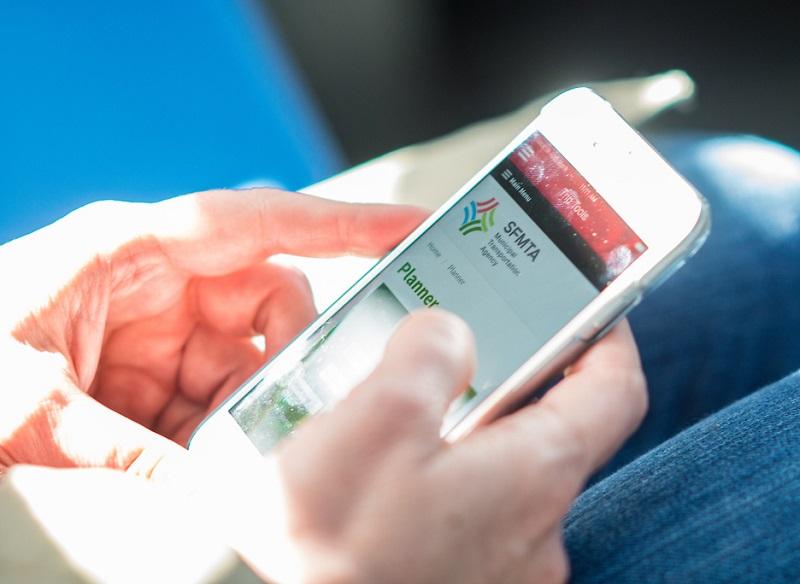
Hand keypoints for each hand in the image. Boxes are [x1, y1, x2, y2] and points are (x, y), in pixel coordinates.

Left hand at [0, 189, 426, 477]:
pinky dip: (229, 434)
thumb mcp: (29, 404)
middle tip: (300, 406)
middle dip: (294, 351)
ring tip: (240, 452)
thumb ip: (124, 447)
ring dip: (258, 407)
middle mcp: (161, 285)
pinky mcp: (159, 377)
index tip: (410, 227)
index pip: (259, 222)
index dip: (343, 222)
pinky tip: (210, 464)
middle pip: (270, 299)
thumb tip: (211, 499)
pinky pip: (223, 397)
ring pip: (254, 357)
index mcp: (133, 252)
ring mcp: (164, 333)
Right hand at [216, 311, 645, 583]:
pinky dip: (439, 479)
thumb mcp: (371, 427)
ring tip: (391, 413)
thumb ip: (422, 358)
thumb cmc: (339, 558)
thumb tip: (447, 331)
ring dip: (460, 431)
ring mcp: (504, 562)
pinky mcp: (467, 580)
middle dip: (503, 379)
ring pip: (499, 470)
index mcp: (532, 473)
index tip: (592, 301)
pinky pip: (468, 510)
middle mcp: (535, 525)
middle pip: (546, 426)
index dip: (609, 335)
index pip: (613, 389)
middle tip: (446, 351)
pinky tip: (382, 477)